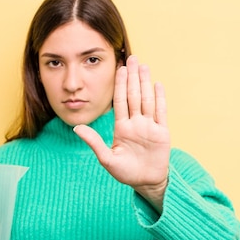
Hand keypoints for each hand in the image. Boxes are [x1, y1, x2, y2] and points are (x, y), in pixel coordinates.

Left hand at [74, 55, 170, 210]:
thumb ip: (94, 142)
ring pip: (147, 100)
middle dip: (132, 77)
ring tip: (144, 66)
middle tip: (132, 57)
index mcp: (122, 128)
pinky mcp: (162, 133)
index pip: (120, 101)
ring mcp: (149, 127)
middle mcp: (136, 123)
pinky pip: (161, 112)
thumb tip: (76, 127)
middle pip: (134, 95)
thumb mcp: (107, 159)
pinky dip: (160, 99)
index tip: (118, 68)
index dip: (119, 84)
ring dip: (145, 83)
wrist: (146, 182)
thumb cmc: (125, 173)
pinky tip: (157, 85)